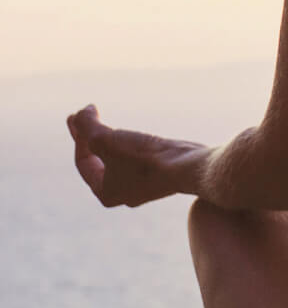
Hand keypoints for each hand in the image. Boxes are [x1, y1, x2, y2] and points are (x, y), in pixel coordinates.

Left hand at [66, 105, 208, 207]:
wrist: (188, 166)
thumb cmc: (144, 158)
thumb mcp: (104, 139)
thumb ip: (86, 126)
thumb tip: (78, 114)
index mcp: (105, 193)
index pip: (84, 161)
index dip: (79, 135)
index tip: (81, 113)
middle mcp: (123, 193)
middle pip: (99, 161)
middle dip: (89, 138)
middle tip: (82, 116)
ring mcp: (144, 185)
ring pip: (119, 159)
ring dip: (110, 140)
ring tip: (105, 125)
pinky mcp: (161, 175)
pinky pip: (137, 158)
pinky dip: (130, 144)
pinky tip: (135, 135)